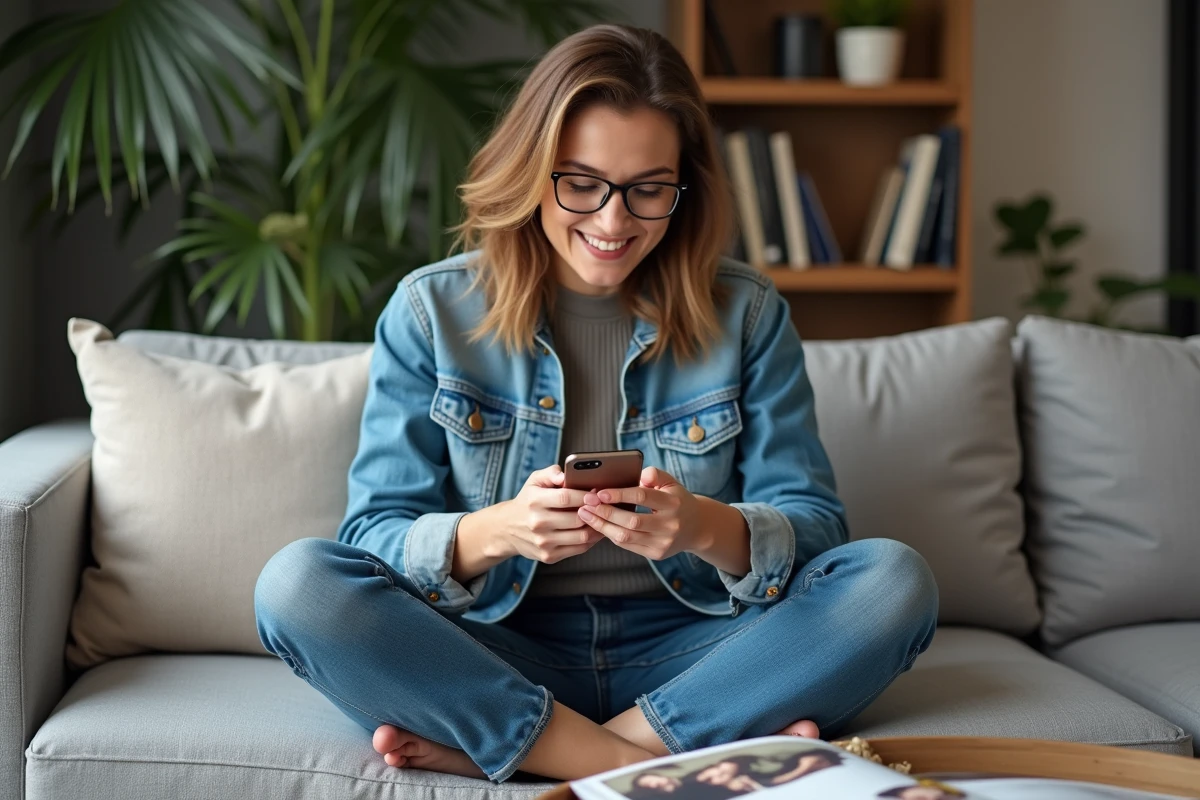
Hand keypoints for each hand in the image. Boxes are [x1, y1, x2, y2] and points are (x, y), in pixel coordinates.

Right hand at [493, 465, 603, 563]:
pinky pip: (578, 548)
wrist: (507, 529)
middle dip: (594, 511)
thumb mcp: (534, 481)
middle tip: (604, 506)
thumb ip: (551, 473)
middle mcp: (537, 523)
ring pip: (581, 536)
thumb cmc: (527, 501)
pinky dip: (591, 540)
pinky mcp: (548, 556)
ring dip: (596, 527)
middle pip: (576, 518)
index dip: (585, 496)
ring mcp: (543, 542)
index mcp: (534, 501)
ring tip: (602, 518)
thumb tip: (565, 474)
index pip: (565, 498)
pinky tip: (594, 530)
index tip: (597, 494)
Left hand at [576, 466, 701, 559]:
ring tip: (586, 515)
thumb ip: (655, 474)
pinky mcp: (656, 554)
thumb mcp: (671, 483)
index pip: (643, 497)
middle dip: (605, 512)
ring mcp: (663, 542)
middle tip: (585, 503)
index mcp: (673, 503)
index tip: (600, 492)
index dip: (620, 495)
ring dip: (602, 526)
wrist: (697, 527)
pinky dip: (610, 534)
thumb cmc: (677, 500)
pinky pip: (628, 545)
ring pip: (626, 536)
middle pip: (631, 520)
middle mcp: (670, 525)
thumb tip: (640, 474)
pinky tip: (598, 525)